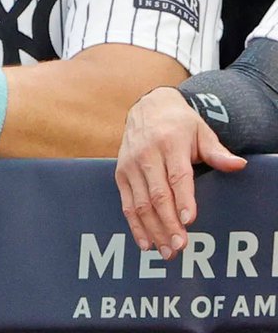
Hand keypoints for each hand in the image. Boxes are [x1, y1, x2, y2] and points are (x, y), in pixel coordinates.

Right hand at [114, 87, 245, 258]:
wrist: (148, 108)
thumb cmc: (180, 123)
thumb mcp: (201, 131)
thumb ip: (217, 152)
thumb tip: (239, 164)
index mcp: (169, 143)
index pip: (177, 176)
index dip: (183, 200)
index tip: (190, 221)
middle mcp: (146, 155)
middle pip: (157, 195)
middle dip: (168, 224)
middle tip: (180, 247)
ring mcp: (130, 165)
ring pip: (140, 204)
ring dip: (153, 230)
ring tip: (166, 252)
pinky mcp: (120, 173)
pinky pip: (126, 204)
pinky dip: (135, 225)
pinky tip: (146, 242)